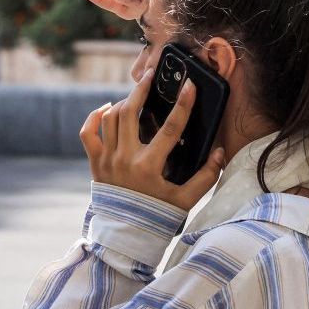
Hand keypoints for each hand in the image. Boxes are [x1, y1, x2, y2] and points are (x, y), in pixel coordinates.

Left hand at [80, 68, 225, 211]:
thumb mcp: (186, 200)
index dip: (182, 105)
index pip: (169, 129)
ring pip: (110, 118)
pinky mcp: (95, 163)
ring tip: (136, 94)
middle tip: (152, 74)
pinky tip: (107, 108)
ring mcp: (106, 160)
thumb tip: (220, 152)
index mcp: (149, 167)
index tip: (189, 85)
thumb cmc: (158, 216)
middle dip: (142, 89)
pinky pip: (88, 133)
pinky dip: (95, 117)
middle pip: (130, 112)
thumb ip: (206, 176)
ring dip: (123, 102)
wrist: (126, 235)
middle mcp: (124, 160)